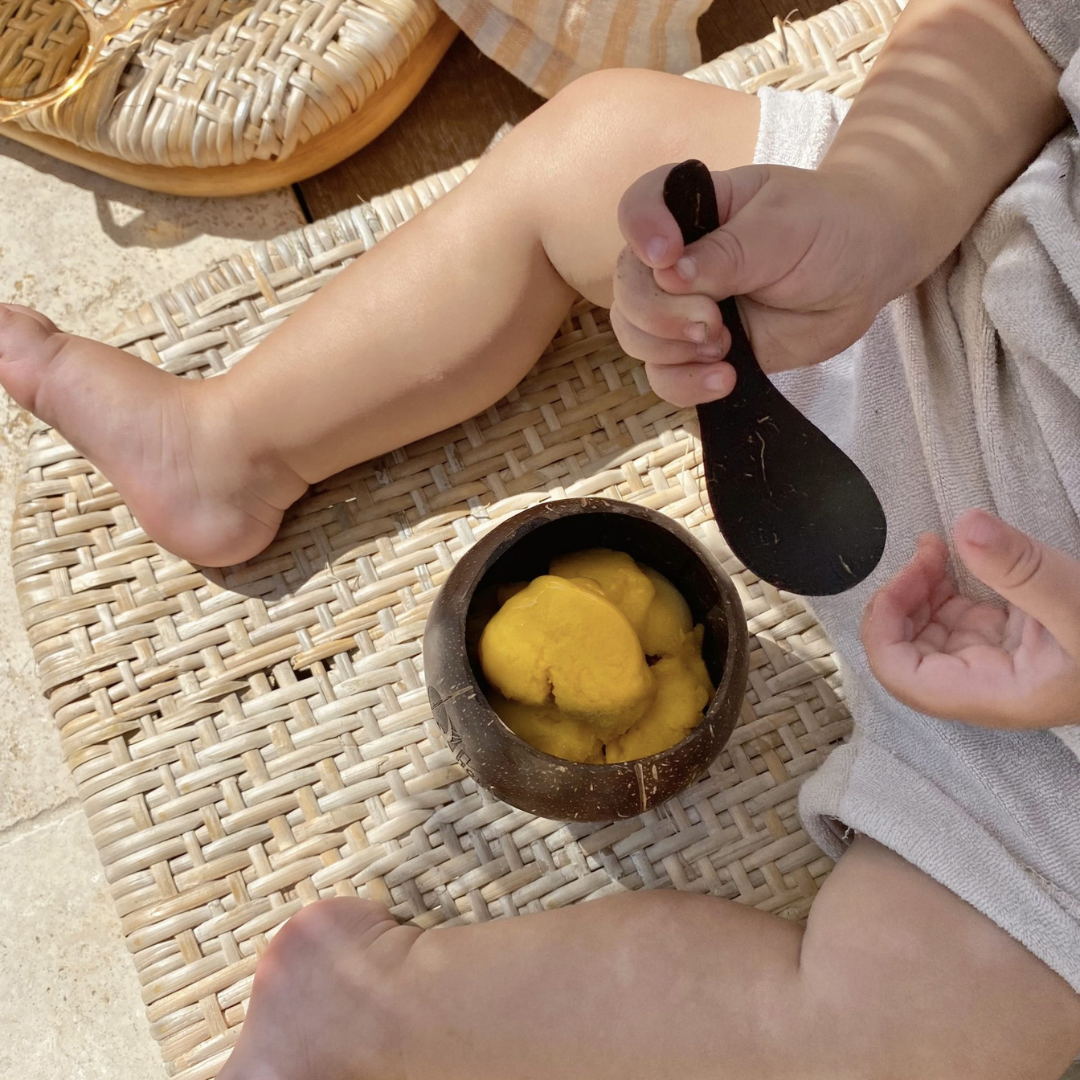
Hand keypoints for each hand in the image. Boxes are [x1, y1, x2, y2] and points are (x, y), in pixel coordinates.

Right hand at [610, 162, 901, 405]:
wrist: (864, 272)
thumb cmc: (827, 229)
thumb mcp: (784, 227)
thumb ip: (729, 251)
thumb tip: (671, 275)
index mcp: (692, 208)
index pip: (639, 207)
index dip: (640, 231)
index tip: (666, 256)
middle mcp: (676, 260)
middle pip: (628, 287)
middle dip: (659, 313)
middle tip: (711, 321)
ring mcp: (684, 309)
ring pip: (636, 335)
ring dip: (671, 349)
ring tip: (726, 346)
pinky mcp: (700, 353)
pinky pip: (664, 377)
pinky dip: (684, 385)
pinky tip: (724, 379)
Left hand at [862, 510, 1079, 728]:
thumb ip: (1021, 569)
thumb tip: (964, 526)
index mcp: (994, 694)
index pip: (902, 678)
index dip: (882, 629)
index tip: (900, 579)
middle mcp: (989, 683)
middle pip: (909, 650)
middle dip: (902, 599)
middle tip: (924, 552)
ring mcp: (1001, 660)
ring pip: (932, 629)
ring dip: (922, 586)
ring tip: (936, 545)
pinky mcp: (1018, 637)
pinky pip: (962, 614)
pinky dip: (947, 583)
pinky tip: (953, 553)